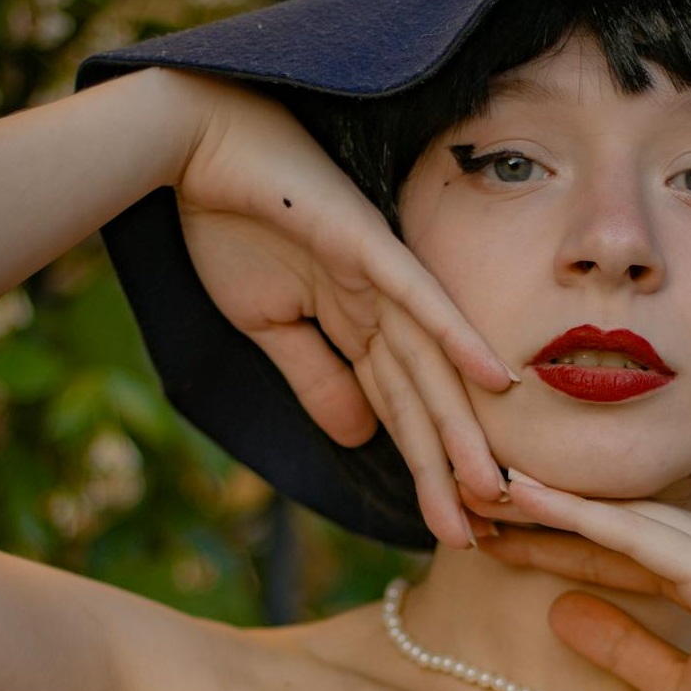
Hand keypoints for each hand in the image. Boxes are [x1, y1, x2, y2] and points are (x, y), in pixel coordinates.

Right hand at [167, 70, 511, 544]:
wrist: (196, 149)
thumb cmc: (233, 224)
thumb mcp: (268, 323)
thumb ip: (316, 376)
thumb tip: (357, 439)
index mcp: (359, 323)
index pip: (399, 408)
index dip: (423, 468)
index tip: (448, 528)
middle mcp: (383, 304)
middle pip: (424, 398)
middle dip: (447, 469)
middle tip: (477, 540)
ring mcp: (381, 273)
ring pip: (428, 363)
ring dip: (459, 428)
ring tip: (491, 492)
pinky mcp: (367, 243)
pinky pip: (418, 295)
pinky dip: (455, 336)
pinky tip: (495, 379)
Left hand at [480, 478, 690, 690]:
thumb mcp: (677, 683)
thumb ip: (623, 644)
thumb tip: (558, 611)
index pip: (619, 539)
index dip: (555, 533)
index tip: (496, 529)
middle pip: (616, 516)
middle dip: (544, 508)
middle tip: (473, 494)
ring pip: (622, 515)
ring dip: (551, 501)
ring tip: (488, 486)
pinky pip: (641, 539)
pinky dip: (584, 519)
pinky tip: (536, 506)